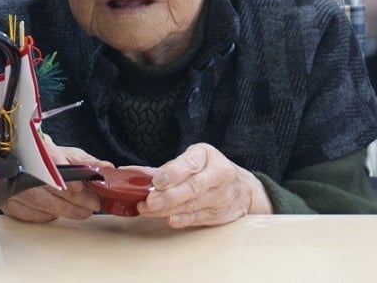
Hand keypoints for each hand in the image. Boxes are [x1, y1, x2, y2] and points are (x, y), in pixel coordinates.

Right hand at [2, 134, 112, 222]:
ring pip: (40, 202)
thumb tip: (106, 168)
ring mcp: (13, 186)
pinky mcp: (9, 202)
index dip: (64, 175)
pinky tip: (58, 214)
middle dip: (74, 197)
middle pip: (47, 185)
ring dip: (65, 209)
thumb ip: (87, 162)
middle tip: (92, 203)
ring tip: (83, 211)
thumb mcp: (68, 155)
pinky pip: (30, 214)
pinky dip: (47, 216)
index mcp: (37, 149)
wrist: (23, 160)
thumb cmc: (47, 158)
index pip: (49, 160)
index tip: (80, 185)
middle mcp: (22, 167)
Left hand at [138, 143, 272, 227]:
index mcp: (207, 156)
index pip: (190, 164)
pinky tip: (168, 219)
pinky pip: (198, 217)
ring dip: (168, 209)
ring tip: (147, 210)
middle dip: (168, 196)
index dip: (172, 173)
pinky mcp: (219, 214)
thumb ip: (166, 168)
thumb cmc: (209, 169)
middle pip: (192, 187)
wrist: (242, 188)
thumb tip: (134, 173)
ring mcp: (220, 196)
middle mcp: (218, 175)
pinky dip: (182, 220)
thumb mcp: (192, 159)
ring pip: (193, 205)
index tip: (156, 181)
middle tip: (148, 201)